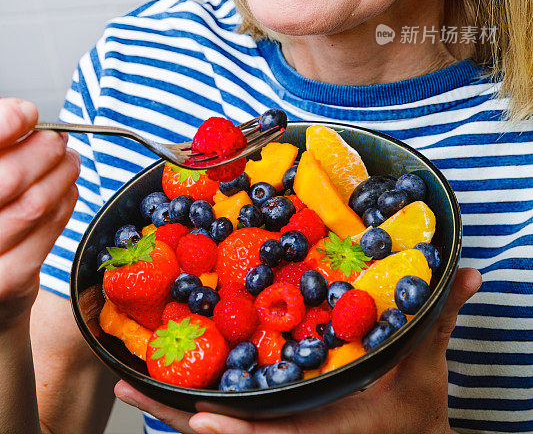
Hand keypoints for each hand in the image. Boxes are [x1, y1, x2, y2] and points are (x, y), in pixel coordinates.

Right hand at [0, 98, 79, 328]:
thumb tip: (24, 115)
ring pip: (34, 204)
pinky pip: (47, 232)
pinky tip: (66, 191)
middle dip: (43, 149)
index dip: (5, 123)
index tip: (27, 114)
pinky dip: (65, 203)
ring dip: (62, 174)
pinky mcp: (5, 281)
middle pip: (9, 178)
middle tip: (57, 140)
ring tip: (67, 161)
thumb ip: (0, 146)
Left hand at [114, 267, 481, 433]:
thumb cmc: (413, 415)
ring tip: (127, 378)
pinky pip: (225, 407)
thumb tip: (464, 272)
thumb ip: (436, 316)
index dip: (235, 430)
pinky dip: (191, 396)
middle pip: (222, 428)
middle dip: (172, 411)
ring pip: (213, 421)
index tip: (198, 421)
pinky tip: (166, 375)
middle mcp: (290, 429)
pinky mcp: (271, 417)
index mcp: (322, 425)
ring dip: (170, 404)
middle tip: (126, 384)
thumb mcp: (424, 363)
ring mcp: (277, 425)